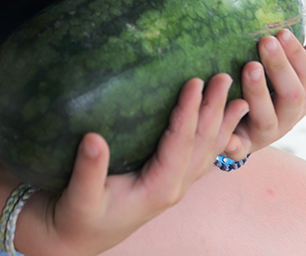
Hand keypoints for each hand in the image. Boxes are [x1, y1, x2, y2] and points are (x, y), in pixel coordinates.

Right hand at [30, 73, 247, 255]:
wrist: (77, 238)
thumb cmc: (76, 216)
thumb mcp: (79, 198)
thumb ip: (88, 170)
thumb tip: (93, 138)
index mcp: (157, 188)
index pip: (181, 143)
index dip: (189, 112)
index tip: (195, 81)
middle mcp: (173, 186)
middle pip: (202, 144)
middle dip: (215, 110)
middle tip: (225, 77)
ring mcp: (174, 184)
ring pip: (206, 151)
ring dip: (222, 123)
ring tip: (239, 99)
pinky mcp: (168, 179)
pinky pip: (198, 155)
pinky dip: (214, 136)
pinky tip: (220, 122)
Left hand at [222, 29, 305, 160]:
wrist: (244, 130)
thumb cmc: (261, 88)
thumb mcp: (276, 73)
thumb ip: (277, 50)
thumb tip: (279, 21)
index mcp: (299, 95)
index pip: (305, 75)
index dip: (297, 54)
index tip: (282, 31)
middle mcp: (287, 115)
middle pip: (292, 95)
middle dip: (280, 67)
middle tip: (266, 41)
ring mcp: (265, 133)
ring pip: (266, 118)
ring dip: (259, 92)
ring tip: (249, 67)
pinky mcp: (242, 146)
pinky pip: (238, 148)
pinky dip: (233, 143)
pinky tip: (226, 135)